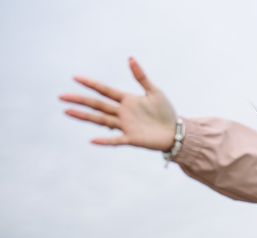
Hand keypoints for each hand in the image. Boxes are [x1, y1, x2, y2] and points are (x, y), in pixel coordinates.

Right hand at [60, 57, 176, 151]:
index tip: (76, 77)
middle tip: (62, 97)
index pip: (105, 91)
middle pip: (98, 105)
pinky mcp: (132, 138)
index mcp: (127, 100)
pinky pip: (116, 140)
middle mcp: (122, 113)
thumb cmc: (165, 112)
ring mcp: (125, 126)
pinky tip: (92, 140)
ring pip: (101, 120)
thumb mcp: (154, 91)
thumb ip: (141, 77)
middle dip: (80, 100)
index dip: (91, 84)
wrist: (175, 131)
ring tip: (67, 112)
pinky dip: (105, 141)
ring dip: (84, 116)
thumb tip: (130, 58)